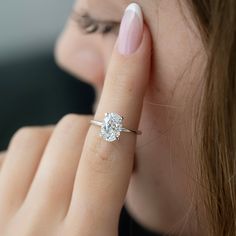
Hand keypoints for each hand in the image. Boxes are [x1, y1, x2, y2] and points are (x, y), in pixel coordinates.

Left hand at [0, 8, 150, 235]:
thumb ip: (107, 200)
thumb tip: (110, 158)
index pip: (113, 141)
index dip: (128, 82)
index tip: (136, 36)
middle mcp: (31, 228)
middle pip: (76, 130)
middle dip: (96, 129)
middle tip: (99, 159)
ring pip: (33, 138)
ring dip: (56, 145)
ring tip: (60, 182)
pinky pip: (0, 158)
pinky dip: (20, 162)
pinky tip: (23, 194)